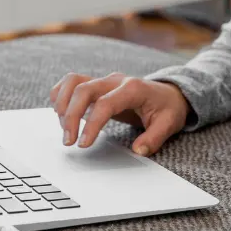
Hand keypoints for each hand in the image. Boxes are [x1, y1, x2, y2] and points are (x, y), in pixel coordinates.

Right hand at [49, 72, 190, 155]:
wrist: (168, 94)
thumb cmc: (167, 108)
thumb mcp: (169, 124)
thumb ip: (154, 138)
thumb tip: (138, 150)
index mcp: (133, 88)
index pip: (105, 103)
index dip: (91, 124)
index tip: (83, 144)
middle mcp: (115, 80)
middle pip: (83, 89)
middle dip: (70, 115)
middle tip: (68, 141)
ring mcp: (104, 80)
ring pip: (73, 81)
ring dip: (62, 103)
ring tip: (63, 128)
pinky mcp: (96, 84)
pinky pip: (72, 82)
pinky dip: (61, 95)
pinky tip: (61, 114)